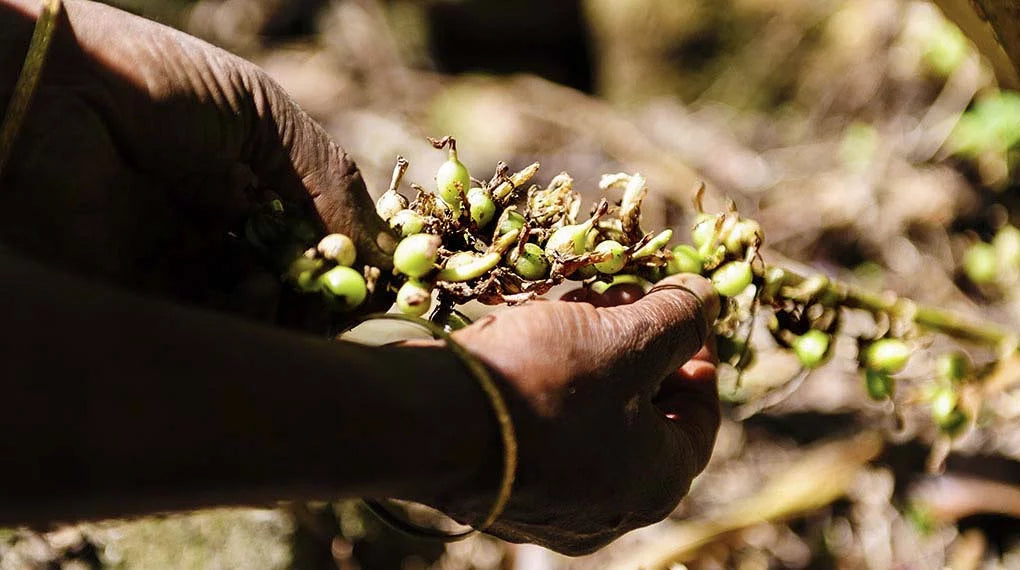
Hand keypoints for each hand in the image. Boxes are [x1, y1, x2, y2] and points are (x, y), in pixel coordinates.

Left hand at [0, 0, 394, 324]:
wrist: (51, 89)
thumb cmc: (160, 84)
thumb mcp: (264, 117)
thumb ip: (327, 180)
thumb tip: (387, 249)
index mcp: (248, 191)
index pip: (316, 244)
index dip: (355, 262)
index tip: (394, 273)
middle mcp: (220, 239)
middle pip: (294, 292)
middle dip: (332, 298)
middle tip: (359, 295)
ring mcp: (182, 274)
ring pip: (261, 322)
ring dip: (298, 315)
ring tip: (303, 284)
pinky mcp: (143, 304)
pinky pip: (212, 334)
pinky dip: (250, 324)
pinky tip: (260, 289)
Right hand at [438, 274, 719, 554]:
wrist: (427, 422)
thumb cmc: (542, 384)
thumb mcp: (625, 337)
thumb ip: (677, 319)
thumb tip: (706, 298)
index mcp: (657, 483)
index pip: (700, 416)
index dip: (694, 355)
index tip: (677, 312)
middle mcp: (609, 510)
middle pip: (642, 416)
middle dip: (637, 347)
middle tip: (621, 298)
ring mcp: (551, 506)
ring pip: (591, 421)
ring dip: (593, 360)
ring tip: (573, 308)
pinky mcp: (503, 489)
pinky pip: (545, 433)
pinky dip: (551, 387)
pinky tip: (533, 341)